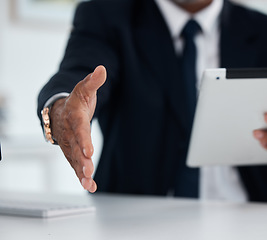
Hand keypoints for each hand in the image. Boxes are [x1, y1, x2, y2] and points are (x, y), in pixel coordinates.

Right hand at [50, 65, 106, 192]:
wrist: (60, 112)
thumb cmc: (76, 101)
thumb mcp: (84, 89)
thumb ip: (93, 81)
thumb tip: (102, 68)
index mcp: (74, 118)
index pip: (79, 130)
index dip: (84, 140)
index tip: (89, 151)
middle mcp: (70, 134)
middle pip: (76, 148)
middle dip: (82, 160)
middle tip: (89, 170)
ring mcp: (70, 145)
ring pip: (75, 160)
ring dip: (81, 172)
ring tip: (89, 183)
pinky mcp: (72, 153)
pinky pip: (76, 166)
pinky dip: (82, 177)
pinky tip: (91, 186)